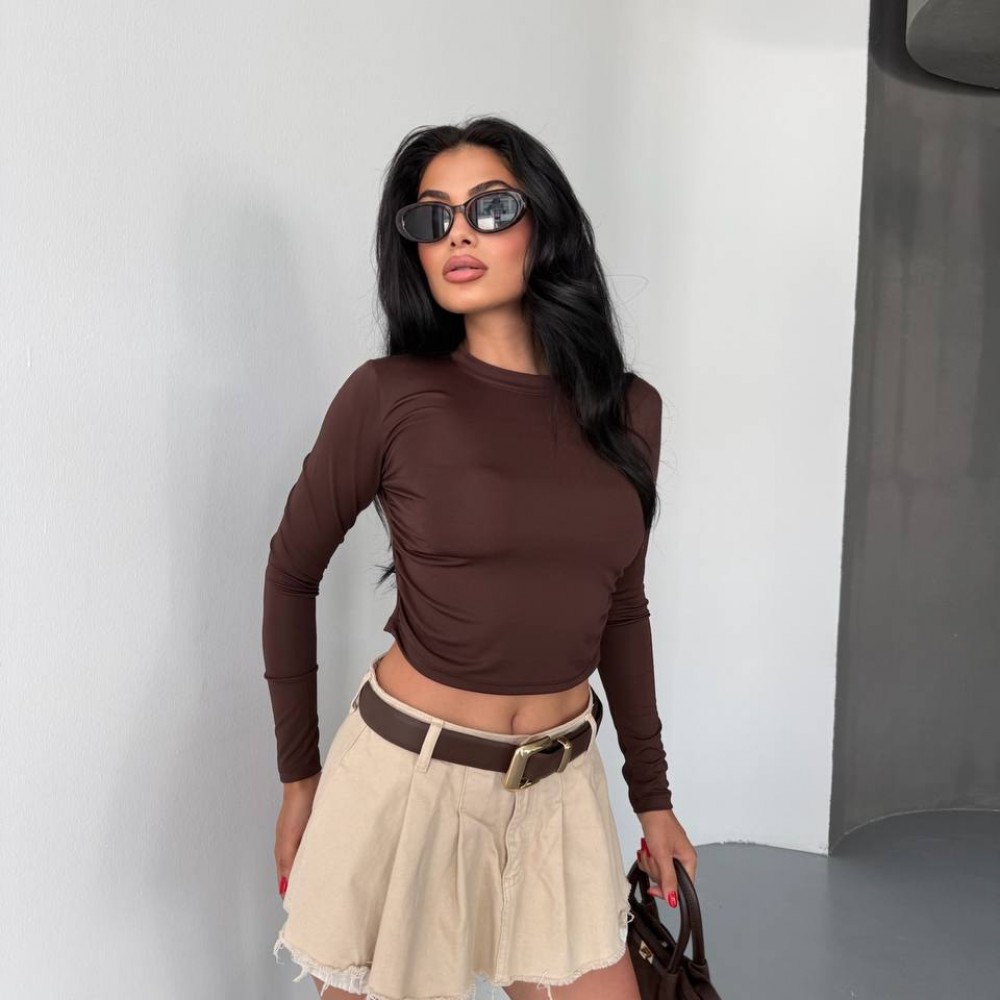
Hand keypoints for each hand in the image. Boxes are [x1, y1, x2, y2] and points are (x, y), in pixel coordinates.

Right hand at [274, 772, 320, 897]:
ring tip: (327, 885)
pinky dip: (321, 856)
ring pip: (308, 861)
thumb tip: (285, 888)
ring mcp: (304, 838)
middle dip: (306, 885)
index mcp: (283, 853)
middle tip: (319, 900)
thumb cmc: (296, 809)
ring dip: (315, 871)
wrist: (305, 782)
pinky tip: (331, 861)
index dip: (292, 894)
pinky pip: (317, 848)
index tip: (303, 909)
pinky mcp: (315, 828)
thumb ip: (288, 862)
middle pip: (297, 872)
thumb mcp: (290, 839)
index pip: (286, 881)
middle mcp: (292, 847)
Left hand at [635, 808, 695, 907]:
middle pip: (668, 880)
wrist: (648, 808)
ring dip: (650, 863)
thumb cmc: (659, 825)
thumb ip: (668, 879)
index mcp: (689, 860)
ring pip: (659, 872)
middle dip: (655, 870)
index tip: (655, 889)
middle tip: (653, 857)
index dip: (668, 890)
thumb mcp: (662, 855)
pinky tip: (646, 850)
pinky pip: (654, 863)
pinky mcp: (662, 850)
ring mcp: (671, 854)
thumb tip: (673, 900)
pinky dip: (647, 858)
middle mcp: (682, 858)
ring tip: (649, 850)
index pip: (682, 886)